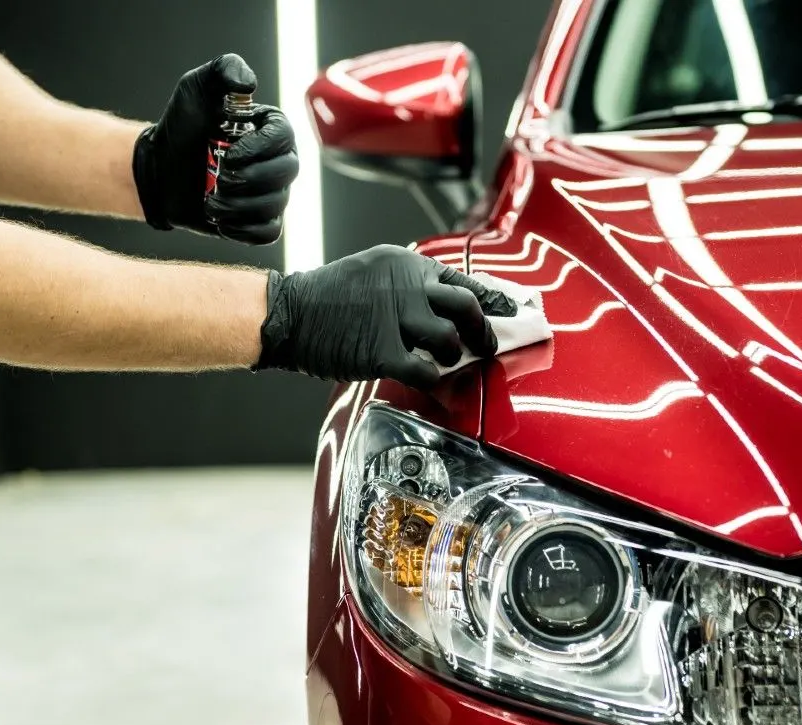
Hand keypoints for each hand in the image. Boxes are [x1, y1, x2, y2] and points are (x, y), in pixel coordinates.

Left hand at [133, 54, 298, 243]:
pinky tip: (220, 220)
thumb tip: (249, 85)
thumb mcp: (196, 86)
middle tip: (218, 178)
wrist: (160, 168)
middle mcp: (279, 160)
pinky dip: (243, 230)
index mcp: (271, 129)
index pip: (284, 137)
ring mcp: (272, 193)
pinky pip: (267, 233)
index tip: (229, 154)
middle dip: (249, 179)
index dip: (260, 149)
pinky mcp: (259, 221)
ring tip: (211, 200)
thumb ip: (224, 70)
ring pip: (274, 205)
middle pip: (286, 173)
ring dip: (238, 205)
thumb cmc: (181, 126)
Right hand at [253, 245, 502, 388]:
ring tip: (446, 362)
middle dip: (484, 332)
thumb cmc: (328, 298)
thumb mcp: (373, 273)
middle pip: (467, 307)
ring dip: (454, 357)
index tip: (512, 311)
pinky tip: (431, 382)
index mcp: (406, 264)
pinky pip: (426, 372)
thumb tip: (447, 308)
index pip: (462, 280)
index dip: (493, 299)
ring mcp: (396, 318)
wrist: (289, 314)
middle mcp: (406, 286)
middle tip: (487, 346)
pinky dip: (435, 381)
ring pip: (450, 339)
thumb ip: (409, 286)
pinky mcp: (383, 351)